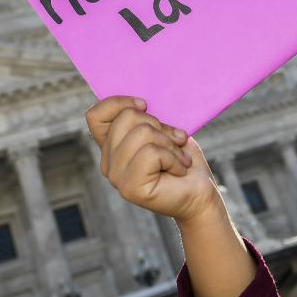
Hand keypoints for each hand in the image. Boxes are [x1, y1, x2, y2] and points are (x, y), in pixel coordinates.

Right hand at [86, 96, 221, 224]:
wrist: (200, 194)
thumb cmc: (183, 161)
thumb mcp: (164, 132)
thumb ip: (144, 120)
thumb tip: (140, 104)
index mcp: (111, 147)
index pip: (95, 115)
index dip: (118, 102)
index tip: (145, 105)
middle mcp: (108, 162)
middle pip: (126, 118)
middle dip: (160, 125)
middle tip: (175, 143)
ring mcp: (116, 177)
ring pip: (142, 133)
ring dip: (170, 144)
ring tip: (179, 160)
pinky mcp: (129, 187)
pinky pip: (151, 152)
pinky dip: (173, 158)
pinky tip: (179, 171)